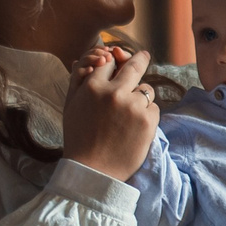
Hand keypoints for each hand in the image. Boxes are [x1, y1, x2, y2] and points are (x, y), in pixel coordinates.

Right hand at [60, 44, 156, 182]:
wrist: (92, 170)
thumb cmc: (79, 137)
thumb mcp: (71, 105)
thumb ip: (80, 79)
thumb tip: (91, 58)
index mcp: (92, 86)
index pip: (109, 61)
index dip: (114, 60)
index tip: (120, 55)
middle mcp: (114, 92)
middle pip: (135, 65)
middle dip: (140, 59)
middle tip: (144, 55)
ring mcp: (133, 106)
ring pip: (146, 90)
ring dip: (140, 97)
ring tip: (128, 115)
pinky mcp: (148, 121)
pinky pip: (154, 107)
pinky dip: (147, 114)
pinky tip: (134, 127)